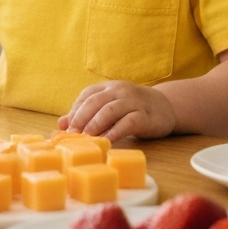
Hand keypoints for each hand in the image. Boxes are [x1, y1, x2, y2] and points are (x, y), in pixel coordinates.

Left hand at [57, 81, 175, 141]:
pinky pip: (128, 122)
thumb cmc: (132, 109)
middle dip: (81, 118)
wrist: (166, 107)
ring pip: (110, 110)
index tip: (66, 128)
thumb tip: (61, 125)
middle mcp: (119, 91)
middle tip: (72, 135)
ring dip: (95, 124)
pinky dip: (116, 131)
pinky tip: (107, 141)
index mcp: (108, 87)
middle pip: (95, 102)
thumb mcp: (109, 107)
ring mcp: (133, 102)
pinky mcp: (146, 116)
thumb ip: (87, 114)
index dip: (75, 111)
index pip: (86, 95)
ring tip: (86, 138)